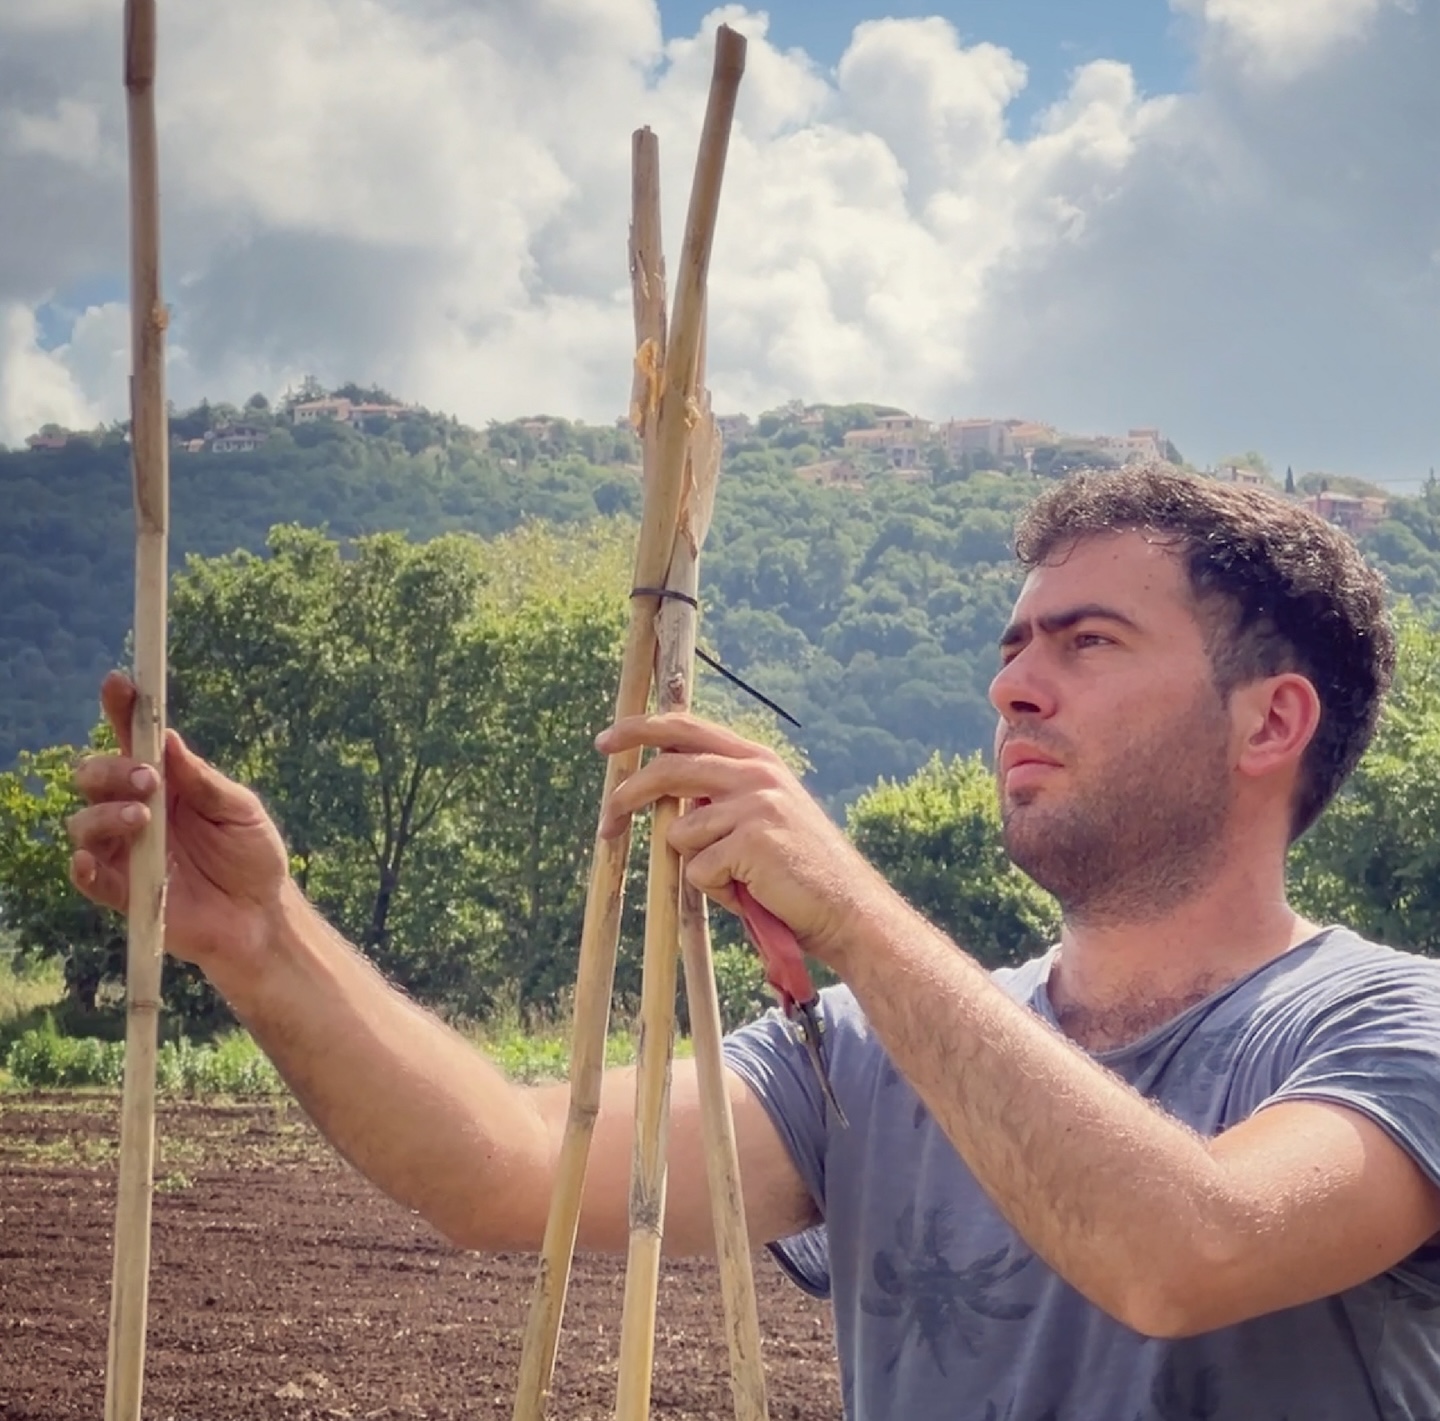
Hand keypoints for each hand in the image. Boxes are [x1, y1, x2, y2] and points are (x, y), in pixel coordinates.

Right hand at [68, 672, 291, 969]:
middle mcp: (137, 811)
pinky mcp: (121, 891)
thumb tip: (168, 737)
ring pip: (84, 822)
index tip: (120, 683)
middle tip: (147, 778)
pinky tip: (90, 859)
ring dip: (105, 814)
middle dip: (110, 769)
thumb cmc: (252, 855)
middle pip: (94, 777)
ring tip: (143, 818)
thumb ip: (203, 779)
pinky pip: (88, 876)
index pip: (132, 741)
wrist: (261, 914)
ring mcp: (125, 851)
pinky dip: (84, 866)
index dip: (121, 710)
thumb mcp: (240, 809)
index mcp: (166, 783)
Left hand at [597, 713, 887, 966]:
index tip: (606, 741)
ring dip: (699, 866)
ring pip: (680, 833)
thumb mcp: (763, 816)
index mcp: (757, 760)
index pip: (687, 728)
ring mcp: (754, 804)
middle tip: (605, 823)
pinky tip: (751, 892)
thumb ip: (721, 799)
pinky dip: (716, 890)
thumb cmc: (797, 871)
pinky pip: (698, 870)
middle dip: (627, 795)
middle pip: (669, 769)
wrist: (848, 908)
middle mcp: (756, 773)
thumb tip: (662, 800)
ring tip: (740, 879)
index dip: (641, 730)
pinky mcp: (751, 840)